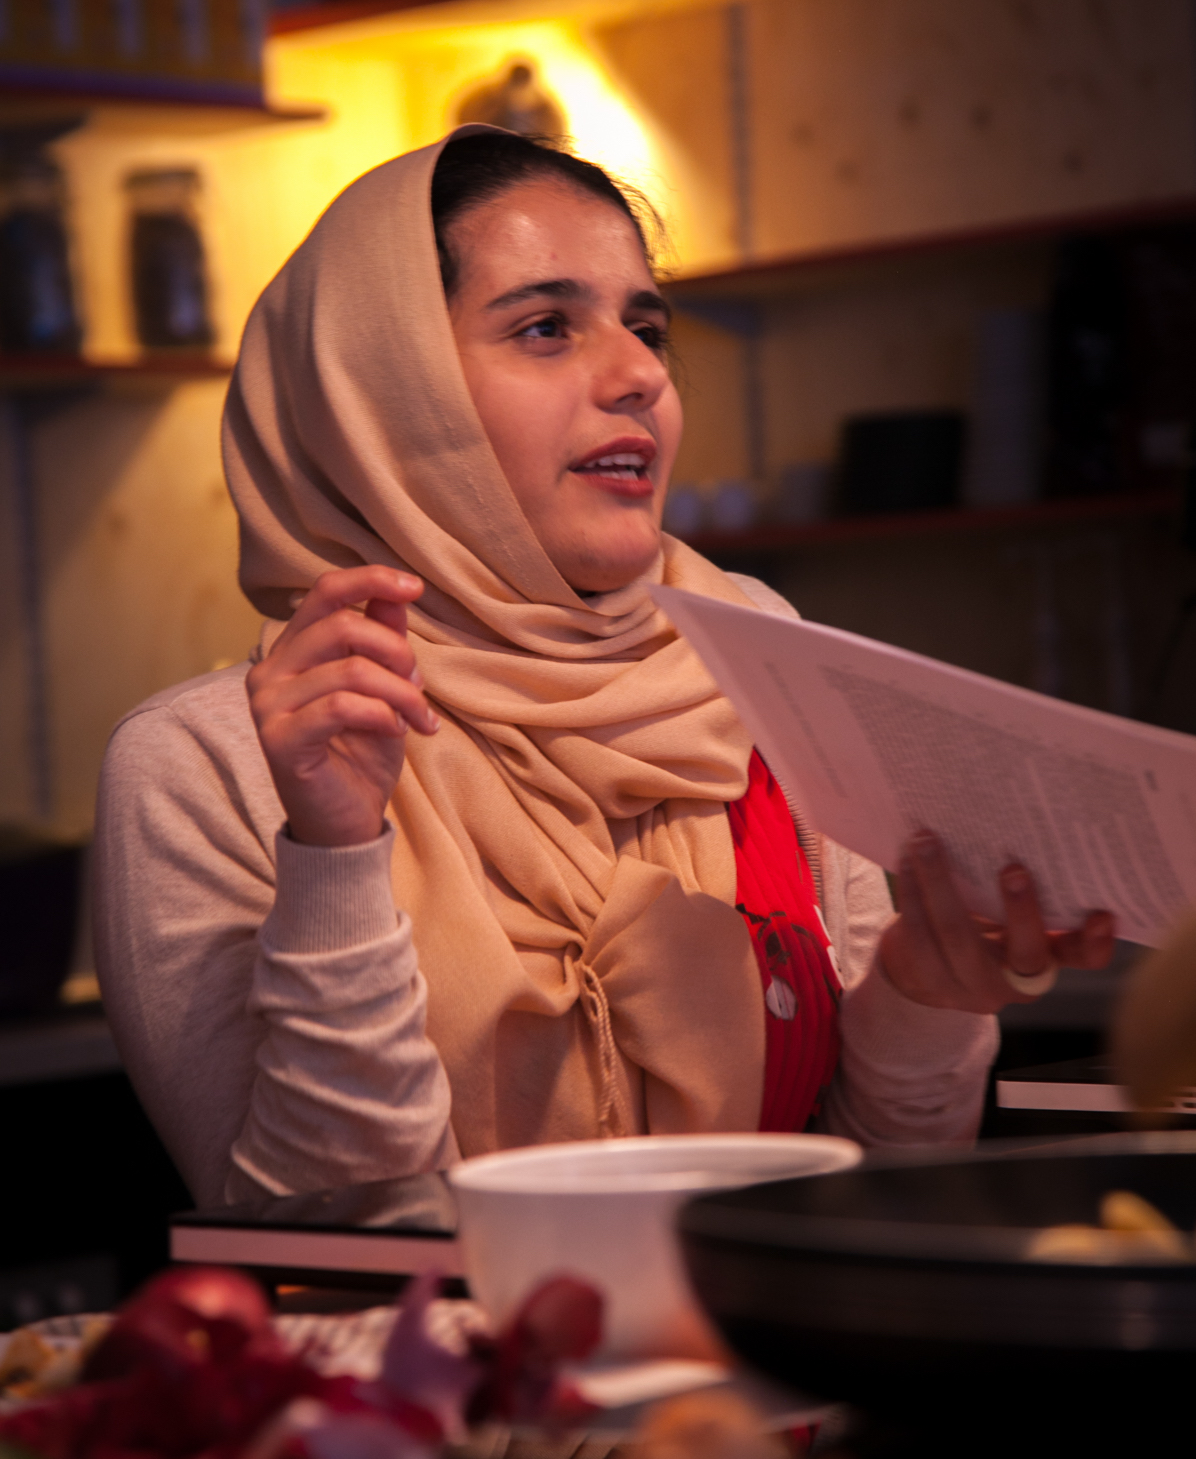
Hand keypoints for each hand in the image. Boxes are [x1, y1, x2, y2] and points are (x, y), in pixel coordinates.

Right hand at [246, 566, 438, 847]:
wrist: (347, 821)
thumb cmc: (363, 753)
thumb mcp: (384, 688)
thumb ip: (384, 640)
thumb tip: (398, 593)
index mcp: (292, 650)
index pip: (325, 592)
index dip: (370, 580)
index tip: (416, 586)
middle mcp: (269, 670)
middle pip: (342, 626)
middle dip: (396, 652)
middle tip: (420, 686)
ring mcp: (267, 705)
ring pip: (351, 670)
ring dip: (401, 693)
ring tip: (419, 718)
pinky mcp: (277, 739)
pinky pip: (341, 707)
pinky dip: (382, 716)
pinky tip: (397, 732)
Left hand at [879, 830, 1115, 1012]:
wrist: (918, 973)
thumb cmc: (975, 927)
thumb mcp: (1005, 916)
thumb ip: (1020, 889)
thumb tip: (1016, 816)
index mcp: (1046, 958)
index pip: (1081, 958)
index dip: (1094, 942)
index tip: (1104, 914)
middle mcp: (1014, 980)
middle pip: (1025, 953)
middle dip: (1021, 910)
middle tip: (1014, 866)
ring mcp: (970, 987)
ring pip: (958, 937)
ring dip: (941, 883)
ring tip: (928, 840)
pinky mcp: (929, 981)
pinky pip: (919, 936)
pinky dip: (911, 893)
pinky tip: (907, 860)